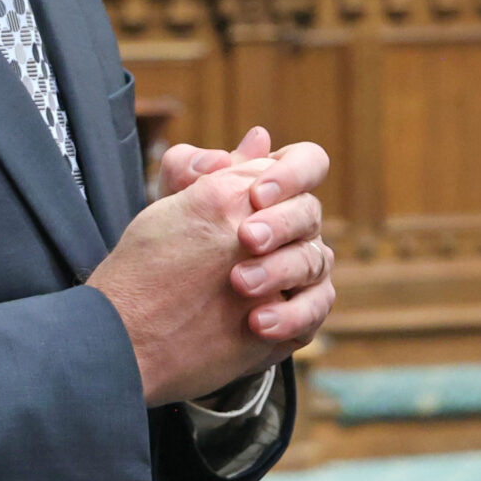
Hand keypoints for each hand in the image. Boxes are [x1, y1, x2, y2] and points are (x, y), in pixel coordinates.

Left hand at [159, 126, 336, 347]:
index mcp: (276, 188)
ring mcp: (307, 266)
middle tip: (246, 238)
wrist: (164, 308)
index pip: (308, 162)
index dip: (292, 173)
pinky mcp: (306, 309)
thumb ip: (185, 170)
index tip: (256, 194)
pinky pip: (316, 308)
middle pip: (310, 211)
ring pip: (314, 261)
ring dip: (279, 270)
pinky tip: (257, 322)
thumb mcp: (171, 203)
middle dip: (280, 223)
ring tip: (240, 283)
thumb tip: (217, 158)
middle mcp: (298, 224)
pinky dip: (291, 315)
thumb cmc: (174, 242)